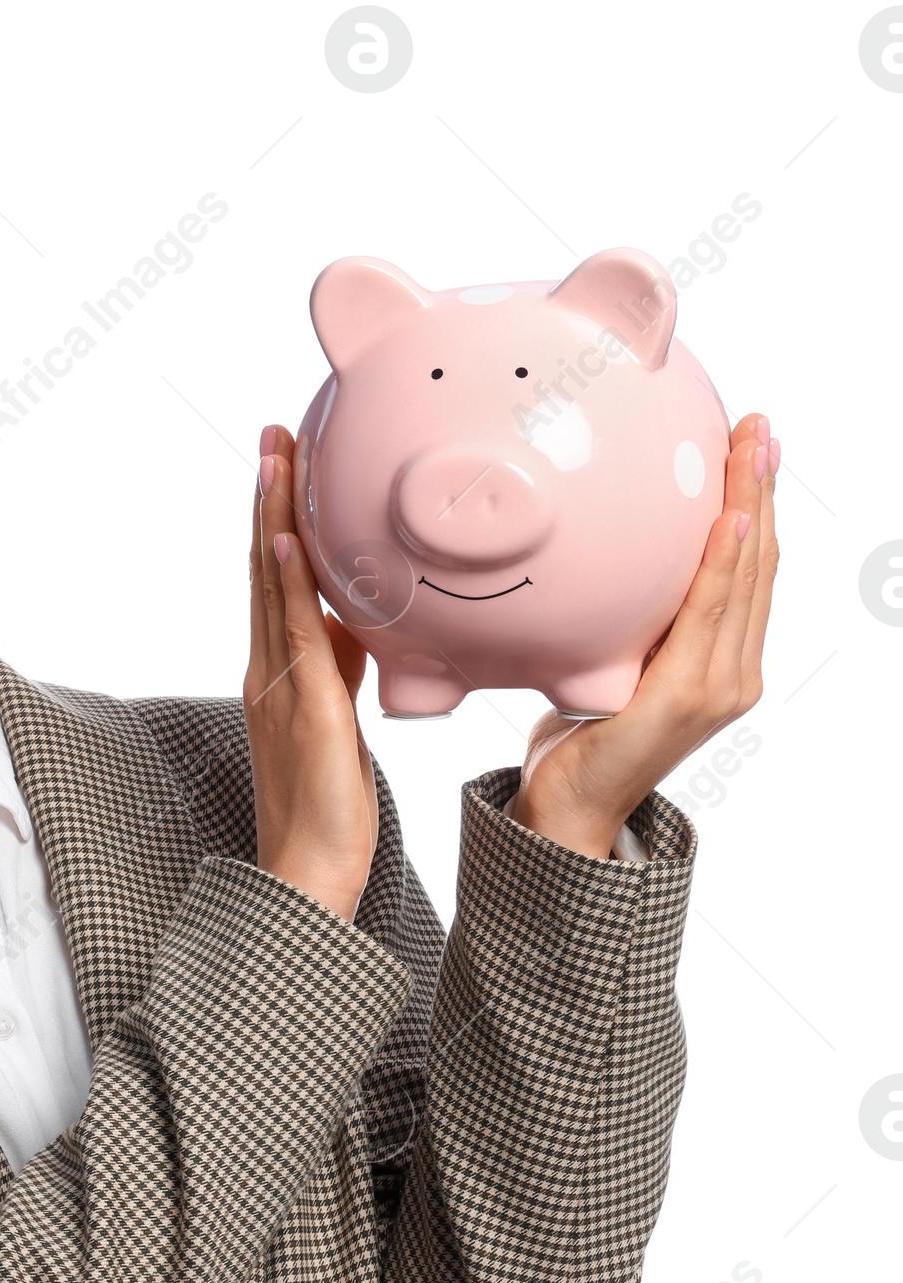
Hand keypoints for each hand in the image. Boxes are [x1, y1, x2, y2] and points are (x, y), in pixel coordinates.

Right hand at [246, 422, 379, 920]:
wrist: (311, 871)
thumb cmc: (328, 807)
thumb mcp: (340, 720)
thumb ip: (342, 668)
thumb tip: (355, 623)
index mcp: (278, 673)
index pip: (275, 581)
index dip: (277, 520)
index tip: (284, 465)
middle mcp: (268, 671)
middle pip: (263, 569)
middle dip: (267, 499)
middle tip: (272, 434)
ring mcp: (280, 688)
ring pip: (271, 588)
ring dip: (271, 518)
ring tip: (273, 458)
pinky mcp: (304, 710)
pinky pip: (293, 635)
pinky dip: (285, 583)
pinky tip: (285, 541)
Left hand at [512, 412, 779, 857]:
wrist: (568, 809)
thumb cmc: (581, 737)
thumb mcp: (613, 664)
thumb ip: (632, 622)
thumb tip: (615, 559)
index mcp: (723, 663)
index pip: (750, 569)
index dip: (758, 504)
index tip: (755, 446)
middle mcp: (734, 673)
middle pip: (760, 562)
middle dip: (763, 488)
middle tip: (760, 425)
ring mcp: (717, 687)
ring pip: (745, 579)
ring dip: (751, 505)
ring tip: (752, 447)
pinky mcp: (688, 698)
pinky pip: (709, 615)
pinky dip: (723, 564)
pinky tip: (731, 519)